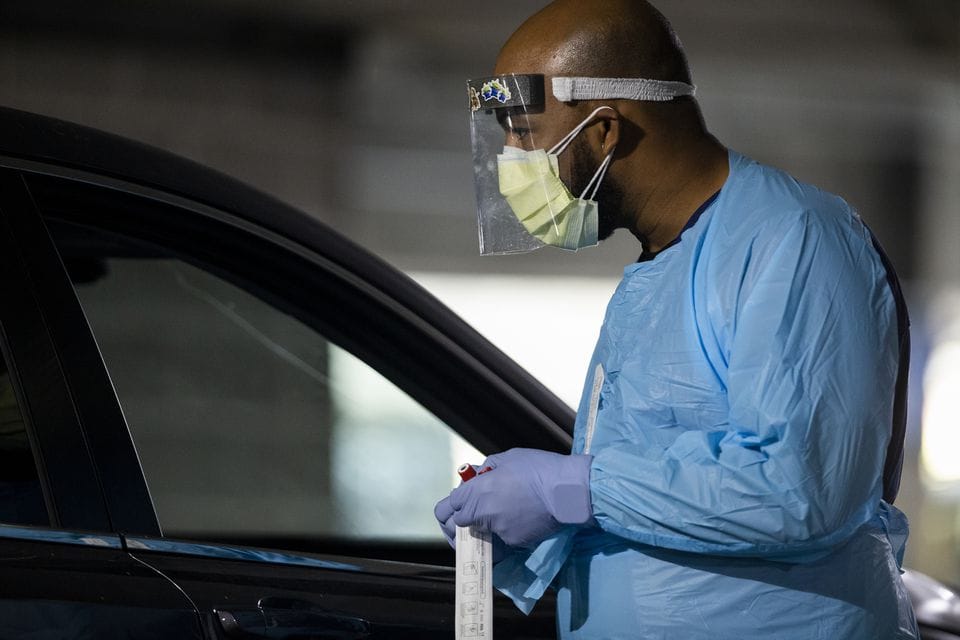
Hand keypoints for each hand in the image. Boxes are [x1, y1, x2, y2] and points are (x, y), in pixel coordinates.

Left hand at [433, 448, 593, 547]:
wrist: (567, 490)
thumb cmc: (538, 468)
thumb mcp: (507, 459)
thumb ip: (486, 470)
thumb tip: (476, 477)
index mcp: (476, 492)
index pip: (447, 508)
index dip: (451, 507)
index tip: (460, 504)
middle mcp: (482, 514)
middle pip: (458, 526)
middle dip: (462, 521)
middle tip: (474, 514)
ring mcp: (498, 531)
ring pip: (482, 532)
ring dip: (487, 525)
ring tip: (505, 511)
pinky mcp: (514, 542)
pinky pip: (504, 538)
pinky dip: (509, 530)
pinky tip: (522, 517)